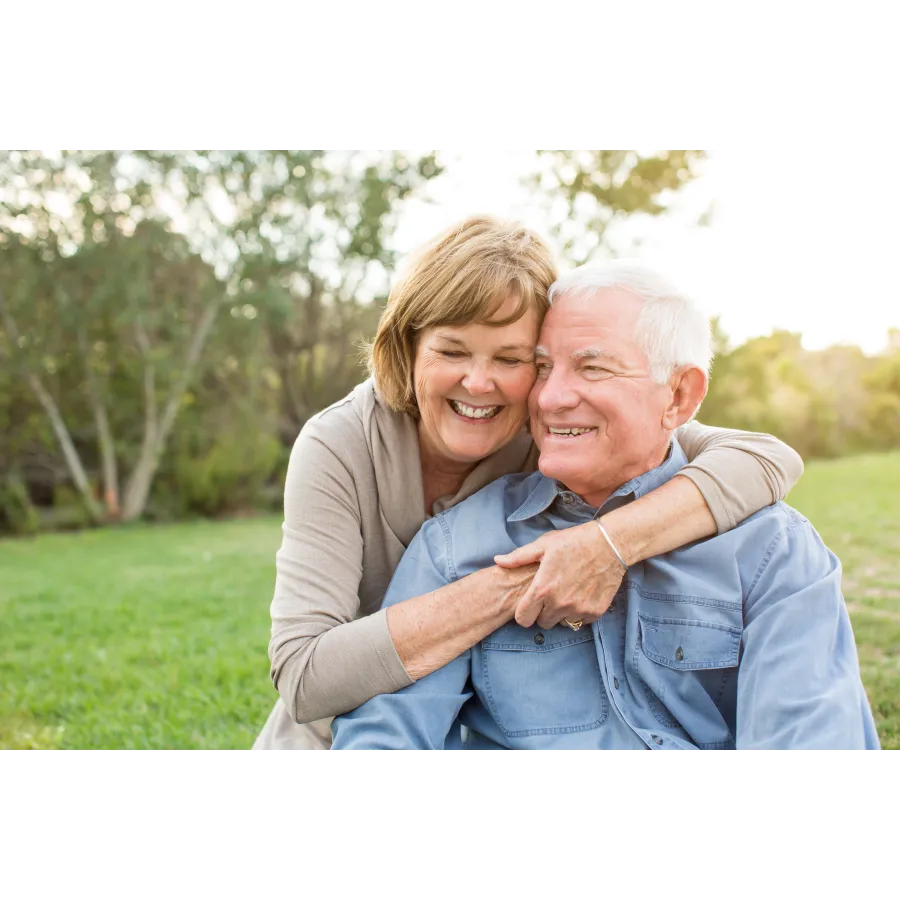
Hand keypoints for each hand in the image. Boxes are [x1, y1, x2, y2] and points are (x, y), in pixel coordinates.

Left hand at [494, 521, 626, 628]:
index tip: (530, 604)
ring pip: (562, 623)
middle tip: (551, 594)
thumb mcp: (543, 545)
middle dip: (543, 612)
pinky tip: (581, 594)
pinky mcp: (595, 611)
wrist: (609, 544)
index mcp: (542, 589)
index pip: (523, 619)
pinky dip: (579, 612)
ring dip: (561, 613)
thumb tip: (497, 561)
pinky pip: (580, 621)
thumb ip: (518, 557)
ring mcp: (578, 609)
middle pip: (542, 623)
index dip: (524, 612)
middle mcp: (559, 603)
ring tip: (566, 592)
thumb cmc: (574, 542)